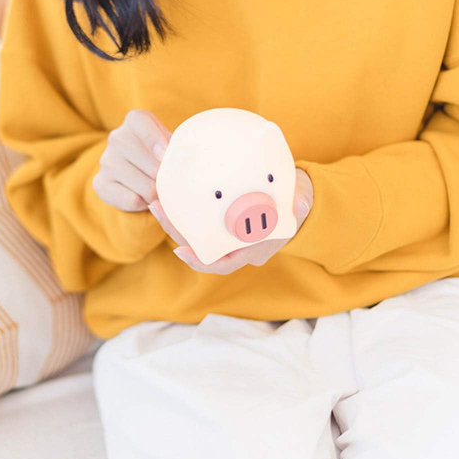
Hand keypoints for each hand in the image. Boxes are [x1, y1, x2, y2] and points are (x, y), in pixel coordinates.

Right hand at [93, 110, 171, 211]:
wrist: (143, 177)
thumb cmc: (164, 158)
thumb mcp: (173, 145)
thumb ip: (178, 147)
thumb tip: (183, 158)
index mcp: (135, 121)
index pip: (140, 122)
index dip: (153, 138)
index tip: (165, 155)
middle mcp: (117, 137)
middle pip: (140, 156)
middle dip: (161, 174)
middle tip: (171, 184)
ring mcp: (106, 160)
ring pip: (138, 182)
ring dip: (154, 192)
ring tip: (159, 193)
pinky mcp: (100, 183)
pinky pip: (129, 199)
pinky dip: (143, 204)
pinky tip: (145, 199)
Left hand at [148, 168, 313, 273]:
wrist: (297, 194)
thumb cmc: (297, 199)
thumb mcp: (301, 200)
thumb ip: (300, 204)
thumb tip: (299, 205)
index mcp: (253, 249)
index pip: (223, 264)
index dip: (200, 262)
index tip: (181, 251)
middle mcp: (236, 246)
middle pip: (201, 247)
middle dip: (177, 232)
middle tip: (158, 208)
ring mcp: (228, 234)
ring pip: (196, 234)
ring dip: (176, 220)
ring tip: (157, 201)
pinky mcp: (222, 219)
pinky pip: (200, 221)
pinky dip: (185, 212)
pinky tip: (171, 195)